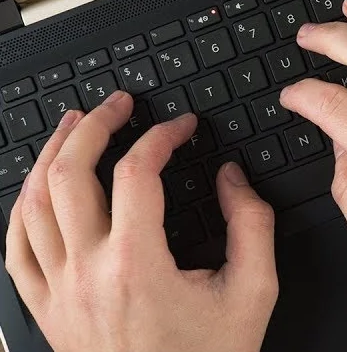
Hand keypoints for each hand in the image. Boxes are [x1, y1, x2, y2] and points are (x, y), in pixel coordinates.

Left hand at [4, 92, 278, 351]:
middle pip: (69, 176)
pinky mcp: (46, 311)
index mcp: (137, 266)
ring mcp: (58, 293)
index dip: (160, 136)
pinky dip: (22, 209)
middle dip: (94, 126)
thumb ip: (252, 224)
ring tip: (74, 126)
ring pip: (31, 206)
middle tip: (118, 104)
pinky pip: (15, 250)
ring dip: (52, 156)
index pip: (136, 173)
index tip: (181, 127)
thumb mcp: (253, 292)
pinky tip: (38, 188)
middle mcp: (87, 275)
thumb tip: (232, 177)